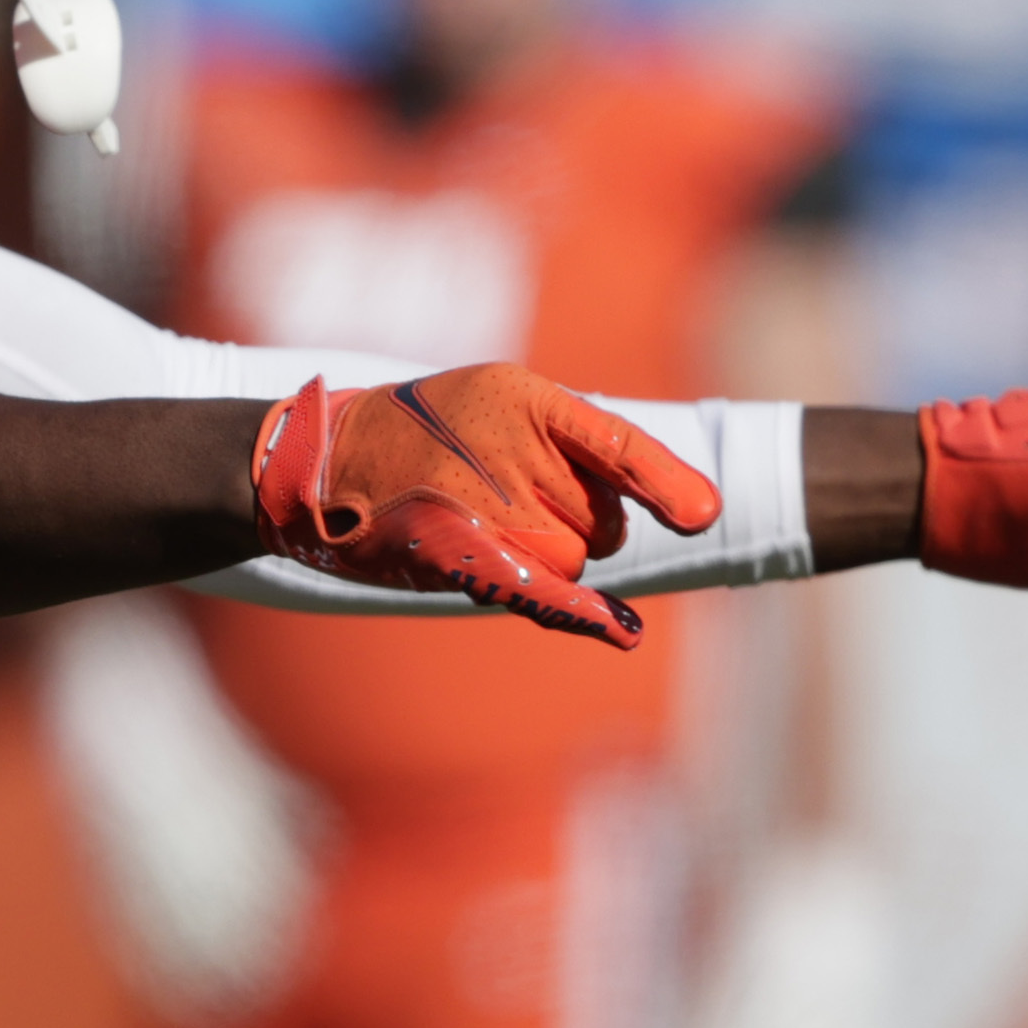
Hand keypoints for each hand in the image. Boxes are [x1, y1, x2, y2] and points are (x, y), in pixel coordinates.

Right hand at [252, 363, 721, 648]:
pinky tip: (622, 630)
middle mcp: (514, 450)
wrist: (322, 463)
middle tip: (504, 497)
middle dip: (576, 520)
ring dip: (547, 556)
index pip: (616, 442)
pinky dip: (586, 615)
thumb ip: (569, 439)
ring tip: (479, 523)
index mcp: (526, 398)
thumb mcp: (492, 401)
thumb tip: (669, 498)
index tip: (704, 514)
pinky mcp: (463, 553)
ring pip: (574, 558)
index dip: (663, 481)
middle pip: (602, 518)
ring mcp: (488, 504)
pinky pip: (543, 590)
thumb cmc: (421, 433)